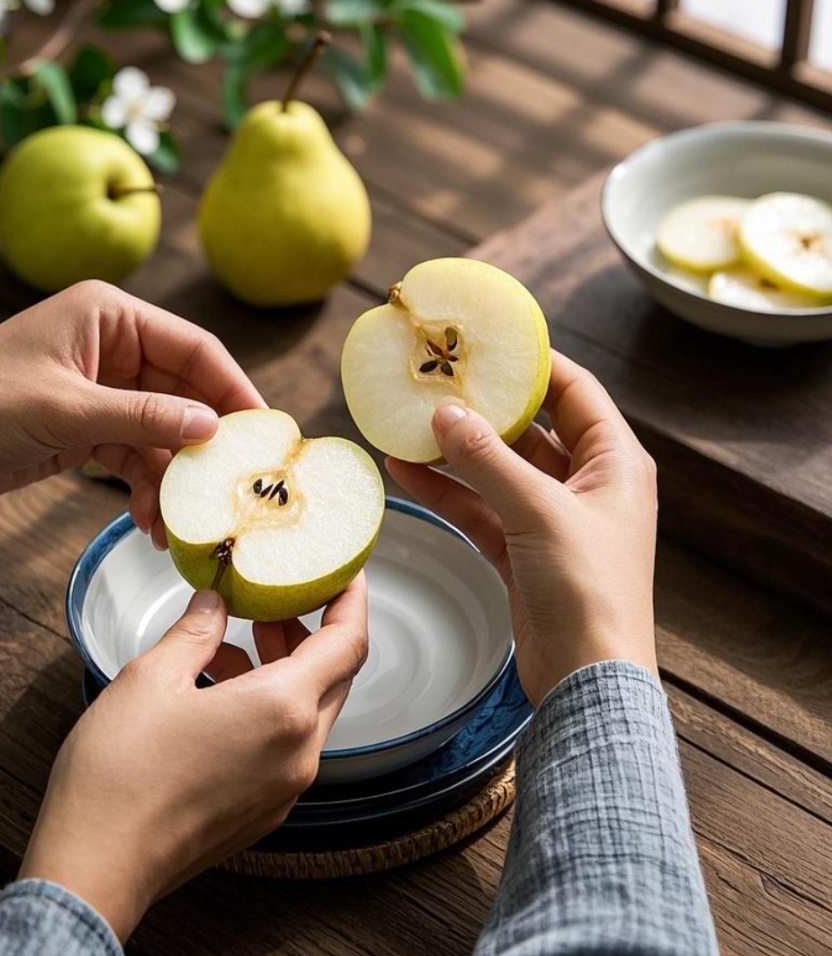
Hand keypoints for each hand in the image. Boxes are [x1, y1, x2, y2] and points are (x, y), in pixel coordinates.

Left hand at [0, 281, 263, 547]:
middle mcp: (110, 345)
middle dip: (202, 443)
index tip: (265, 433)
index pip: (194, 347)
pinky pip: (134, 456)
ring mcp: (99, 390)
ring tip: (177, 522)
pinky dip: (144, 487)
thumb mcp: (66, 412)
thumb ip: (146, 417)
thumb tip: (215, 427)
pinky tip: (148, 522)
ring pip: (161, 432)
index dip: (233, 388)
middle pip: (184, 392)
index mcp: (108, 314)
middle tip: (231, 488)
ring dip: (171, 477)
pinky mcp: (83, 429)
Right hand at [19, 573, 367, 940]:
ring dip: (285, 671)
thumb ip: (196, 631)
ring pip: (309, 713)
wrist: (95, 867)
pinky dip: (269, 709)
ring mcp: (285, 789)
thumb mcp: (152, 677)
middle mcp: (299, 753)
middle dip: (310, 634)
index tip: (345, 575)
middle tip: (273, 605)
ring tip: (232, 645)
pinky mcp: (263, 812)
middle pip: (334, 677)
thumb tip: (215, 601)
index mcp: (282, 710)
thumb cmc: (120, 773)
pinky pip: (286, 747)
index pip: (349, 643)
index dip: (353, 601)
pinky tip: (219, 694)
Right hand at [387, 352, 657, 706]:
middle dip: (482, 408)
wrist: (585, 681)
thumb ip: (487, 460)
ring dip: (454, 453)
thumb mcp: (538, 511)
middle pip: (530, 429)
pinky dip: (447, 493)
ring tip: (406, 425)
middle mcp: (588, 485)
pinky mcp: (523, 552)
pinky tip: (405, 473)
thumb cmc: (587, 591)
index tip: (488, 340)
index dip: (535, 362)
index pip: (575, 391)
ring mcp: (553, 520)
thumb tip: (445, 413)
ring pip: (498, 471)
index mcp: (615, 463)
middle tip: (436, 382)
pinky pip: (481, 509)